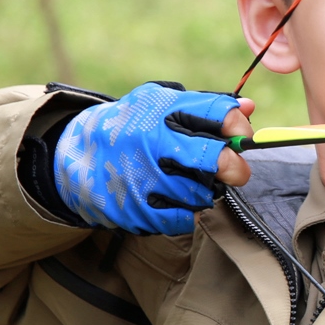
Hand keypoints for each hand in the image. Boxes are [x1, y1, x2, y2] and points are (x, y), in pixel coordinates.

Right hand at [53, 85, 253, 234]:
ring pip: (203, 193)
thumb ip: (205, 106)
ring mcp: (143, 176)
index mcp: (163, 109)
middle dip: (234, 168)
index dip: (239, 129)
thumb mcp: (160, 105)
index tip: (239, 137)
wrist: (73, 155)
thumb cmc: (131, 128)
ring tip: (188, 182)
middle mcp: (153, 141)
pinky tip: (174, 201)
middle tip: (234, 172)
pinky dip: (185, 213)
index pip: (221, 115)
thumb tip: (250, 108)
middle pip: (217, 160)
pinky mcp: (135, 208)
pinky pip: (183, 218)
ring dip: (204, 191)